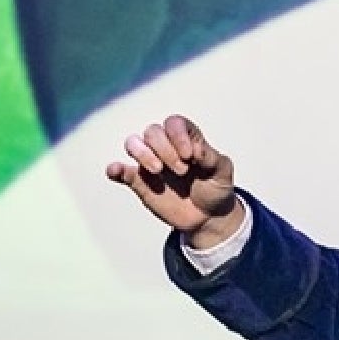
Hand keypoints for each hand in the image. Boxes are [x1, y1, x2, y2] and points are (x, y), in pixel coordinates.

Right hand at [105, 114, 242, 244]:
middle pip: (152, 132)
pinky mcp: (140, 182)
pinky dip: (115, 169)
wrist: (208, 216)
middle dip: (165, 150)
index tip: (190, 157)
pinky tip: (116, 171)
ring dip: (142, 154)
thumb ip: (212, 158)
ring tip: (158, 171)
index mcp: (186, 139)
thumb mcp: (222, 172)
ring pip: (133, 143)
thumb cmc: (216, 188)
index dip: (178, 135)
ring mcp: (151, 163)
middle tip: (182, 171)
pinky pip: (121, 171)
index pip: (174, 123)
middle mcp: (166, 147)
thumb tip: (196, 150)